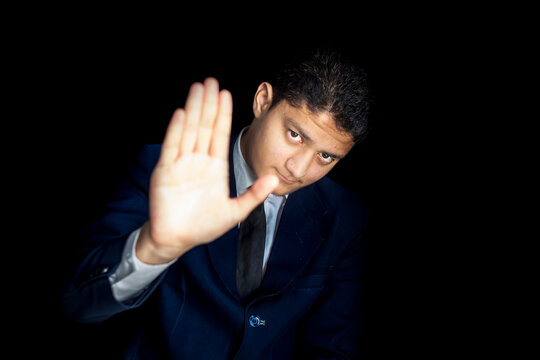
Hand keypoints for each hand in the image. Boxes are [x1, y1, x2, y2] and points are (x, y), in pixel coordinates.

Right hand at [136, 78, 277, 263]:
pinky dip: (177, 131)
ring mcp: (181, 164)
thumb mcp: (235, 211)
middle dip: (208, 104)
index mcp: (215, 167)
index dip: (223, 115)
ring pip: (189, 131)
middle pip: (205, 127)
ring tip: (198, 88)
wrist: (177, 240)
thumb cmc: (204, 226)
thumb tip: (273, 179)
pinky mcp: (165, 171)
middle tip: (211, 81)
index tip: (226, 95)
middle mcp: (198, 160)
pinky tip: (182, 114)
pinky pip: (172, 147)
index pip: (220, 134)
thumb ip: (254, 195)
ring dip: (193, 109)